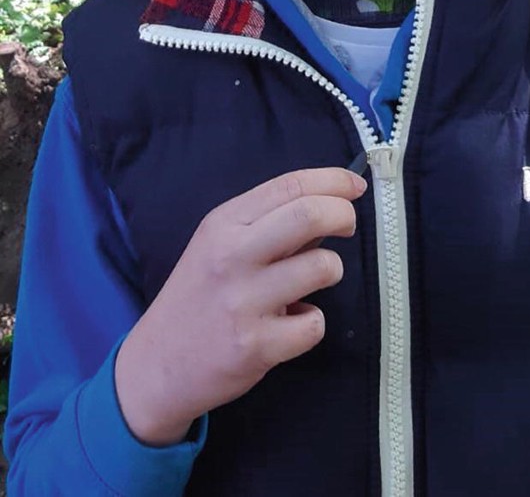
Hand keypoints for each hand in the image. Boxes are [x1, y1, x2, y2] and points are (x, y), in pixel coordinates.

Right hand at [114, 166, 366, 445]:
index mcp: (223, 223)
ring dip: (330, 271)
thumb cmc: (198, 296)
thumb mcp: (219, 246)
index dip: (333, 180)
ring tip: (311, 282)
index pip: (289, 186)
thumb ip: (267, 225)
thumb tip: (329, 204)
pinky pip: (314, 324)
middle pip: (309, 215)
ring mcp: (243, 302)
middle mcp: (231, 256)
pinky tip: (290, 325)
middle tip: (349, 225)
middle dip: (343, 214)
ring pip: (322, 267)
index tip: (355, 185)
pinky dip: (312, 323)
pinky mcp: (256, 346)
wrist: (157, 365)